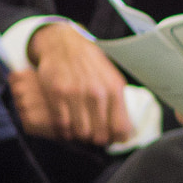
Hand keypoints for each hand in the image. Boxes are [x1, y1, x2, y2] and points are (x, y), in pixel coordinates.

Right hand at [13, 23, 132, 145]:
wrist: (64, 43)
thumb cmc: (90, 64)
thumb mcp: (111, 78)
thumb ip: (117, 103)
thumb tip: (125, 131)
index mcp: (115, 89)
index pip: (120, 128)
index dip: (116, 139)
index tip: (111, 139)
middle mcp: (97, 92)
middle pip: (99, 135)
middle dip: (97, 139)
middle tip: (93, 135)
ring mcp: (76, 94)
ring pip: (81, 132)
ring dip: (80, 135)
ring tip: (80, 129)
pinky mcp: (57, 94)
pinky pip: (62, 125)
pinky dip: (64, 130)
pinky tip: (66, 125)